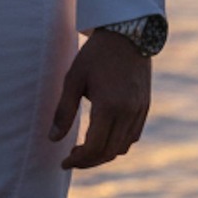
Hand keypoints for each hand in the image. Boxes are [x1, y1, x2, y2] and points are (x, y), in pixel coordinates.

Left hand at [49, 29, 151, 170]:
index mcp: (109, 106)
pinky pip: (133, 136)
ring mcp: (139, 111)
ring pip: (122, 147)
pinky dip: (118, 144)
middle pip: (108, 152)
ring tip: (84, 150)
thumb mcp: (73, 79)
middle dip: (88, 161)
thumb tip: (52, 139)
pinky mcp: (145, 107)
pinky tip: (103, 137)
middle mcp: (128, 113)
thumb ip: (63, 111)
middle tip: (71, 159)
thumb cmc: (95, 54)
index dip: (78, 160)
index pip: (94, 147)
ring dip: (103, 154)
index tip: (64, 163)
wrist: (128, 34)